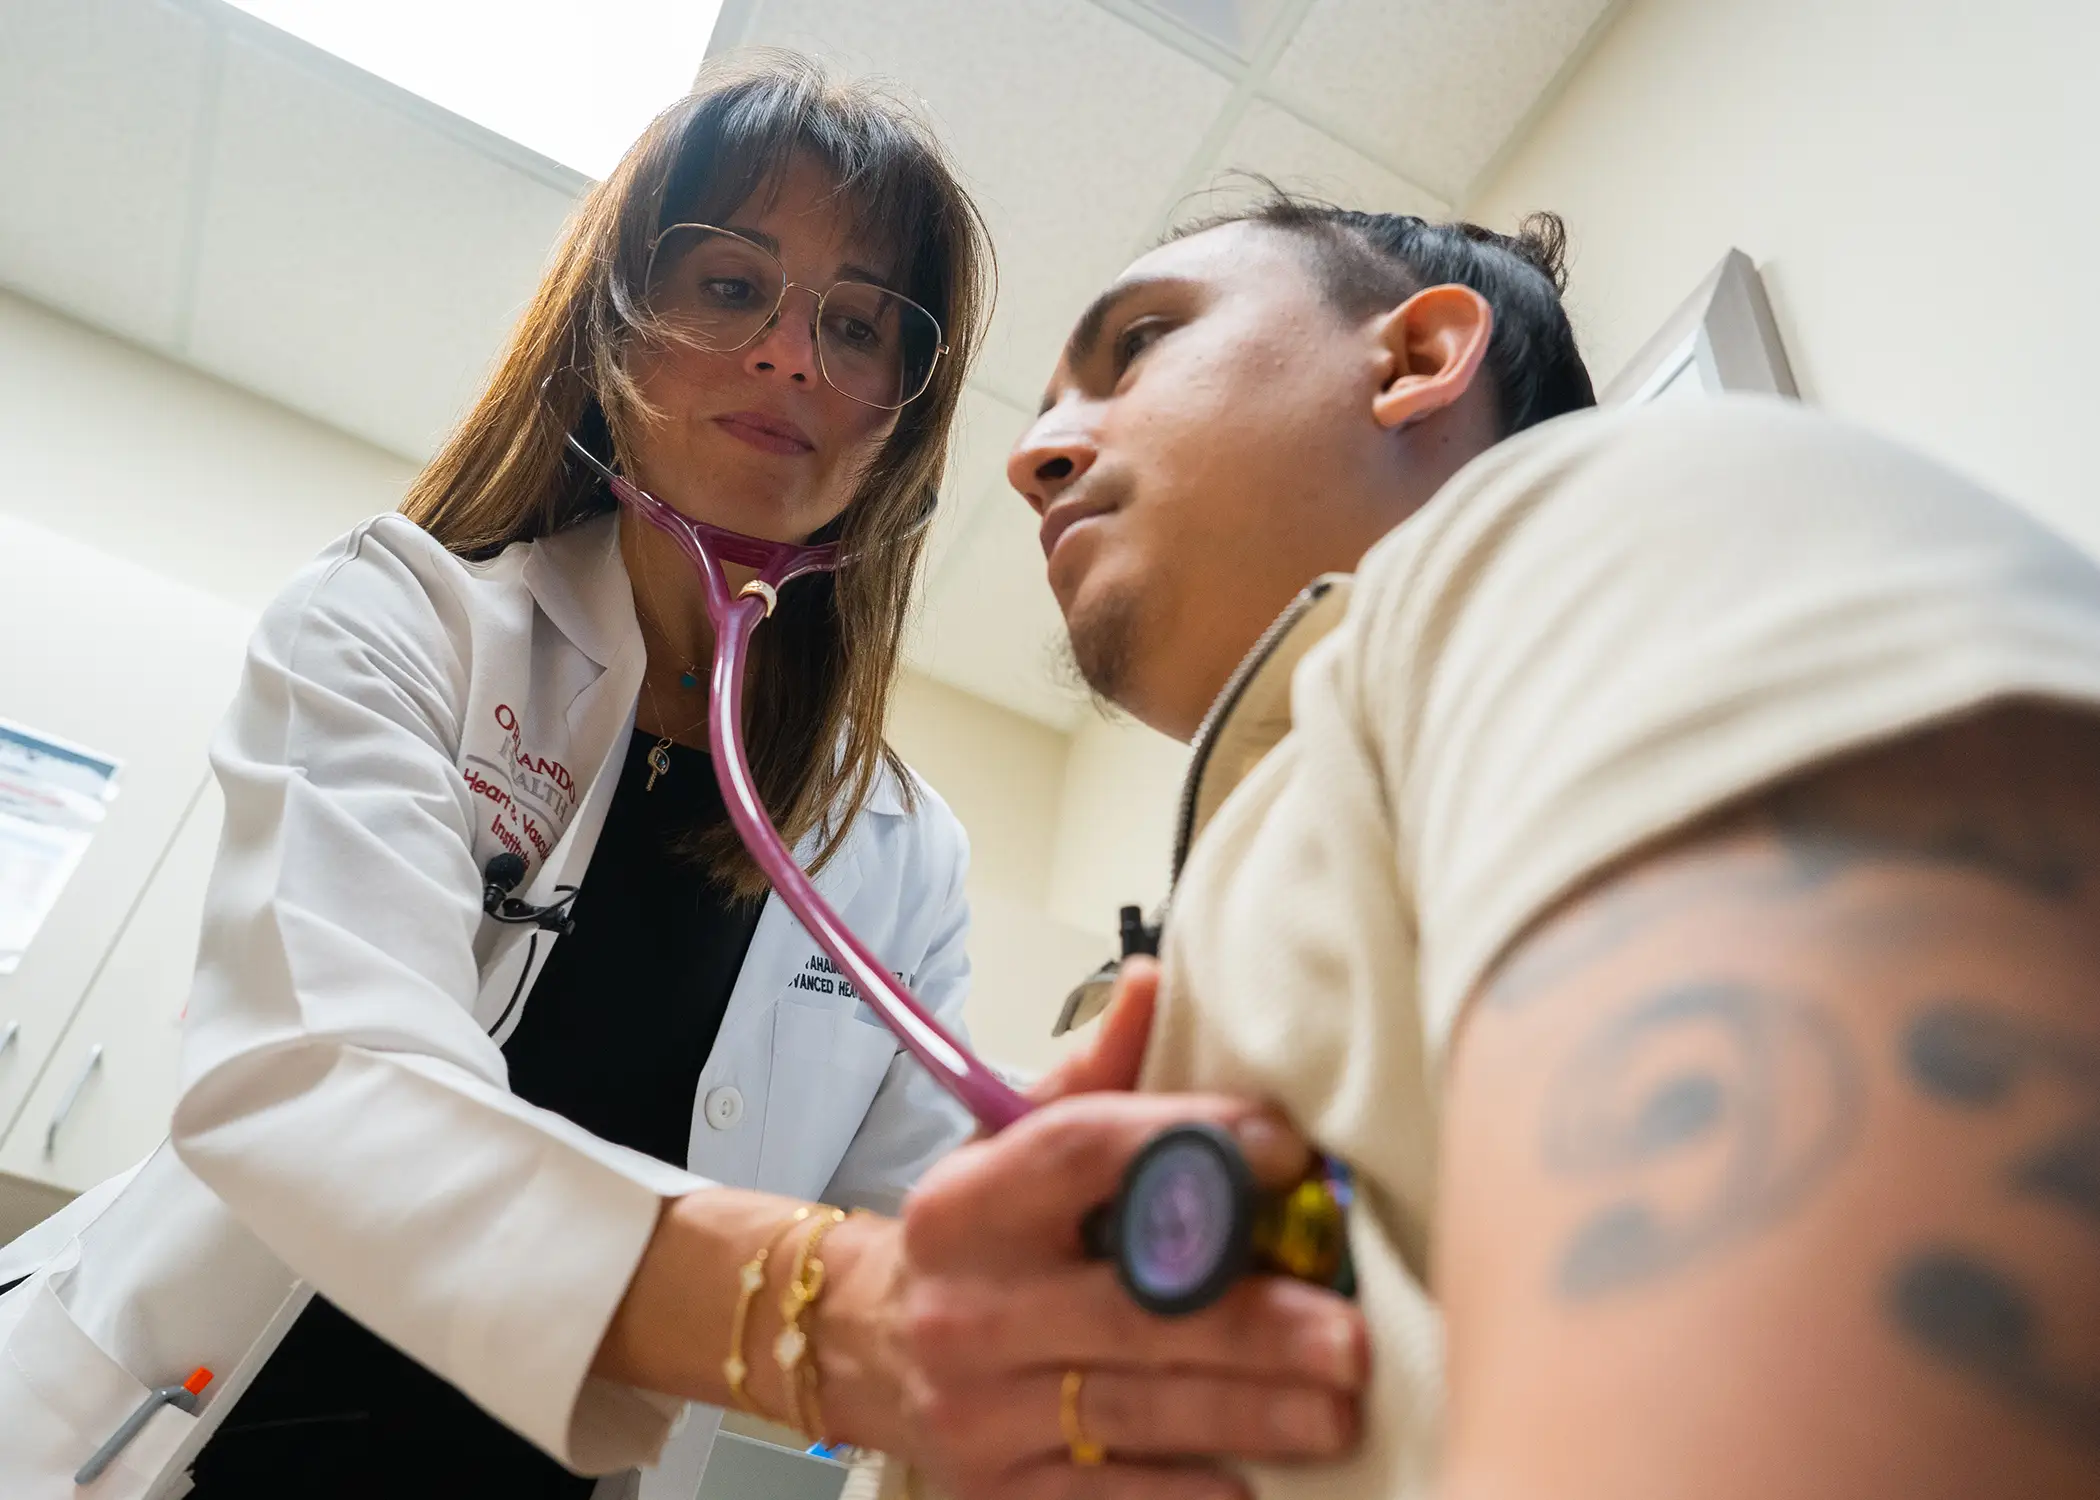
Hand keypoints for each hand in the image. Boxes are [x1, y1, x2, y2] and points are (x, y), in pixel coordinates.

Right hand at [825, 960, 1367, 1499]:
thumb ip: (1089, 1079)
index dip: (1188, 1142)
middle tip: (1349, 1331)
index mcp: (966, 1204)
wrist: (863, 1347)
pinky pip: (1111, 1499)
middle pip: (1127, 1305)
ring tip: (1339, 1406)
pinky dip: (1190, 1494)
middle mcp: (966, 1306)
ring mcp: (978, 1409)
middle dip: (1251, 1321)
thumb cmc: (975, 1242)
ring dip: (1251, 1412)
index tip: (1287, 1149)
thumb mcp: (1003, 1148)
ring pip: (1136, 1410)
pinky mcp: (998, 1492)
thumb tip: (1155, 982)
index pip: (1079, 1152)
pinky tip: (1259, 1485)